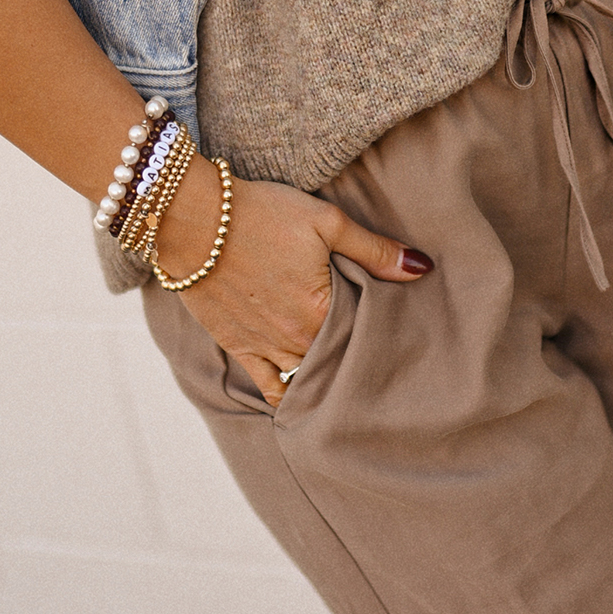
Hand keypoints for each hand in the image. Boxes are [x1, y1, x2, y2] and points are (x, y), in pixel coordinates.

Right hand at [155, 160, 432, 408]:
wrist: (191, 218)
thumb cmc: (260, 212)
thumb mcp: (325, 220)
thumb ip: (374, 249)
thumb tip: (421, 267)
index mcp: (322, 309)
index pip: (367, 335)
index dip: (384, 333)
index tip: (401, 332)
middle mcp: (295, 338)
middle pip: (339, 360)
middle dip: (358, 358)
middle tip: (382, 358)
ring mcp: (264, 347)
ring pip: (307, 378)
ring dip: (328, 376)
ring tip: (349, 376)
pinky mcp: (237, 347)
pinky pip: (269, 387)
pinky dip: (289, 397)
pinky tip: (306, 401)